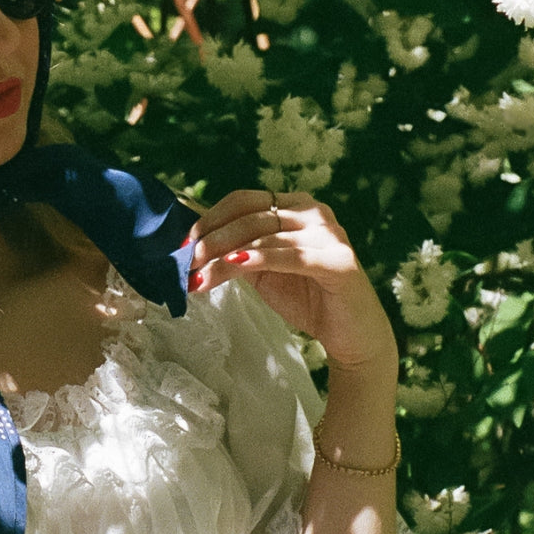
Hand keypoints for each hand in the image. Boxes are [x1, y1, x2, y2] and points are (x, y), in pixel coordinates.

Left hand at [186, 190, 397, 371]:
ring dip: (223, 258)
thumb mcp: (264, 273)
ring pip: (263, 237)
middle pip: (250, 217)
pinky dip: (259, 258)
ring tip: (198, 277)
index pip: (244, 200)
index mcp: (295, 207)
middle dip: (211, 241)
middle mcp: (313, 212)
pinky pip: (290, 256)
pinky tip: (233, 266)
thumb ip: (238, 255)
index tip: (183, 245)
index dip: (210, 218)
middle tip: (185, 263)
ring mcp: (328, 234)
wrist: (350, 333)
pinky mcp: (337, 261)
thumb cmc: (307, 299)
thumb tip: (195, 250)